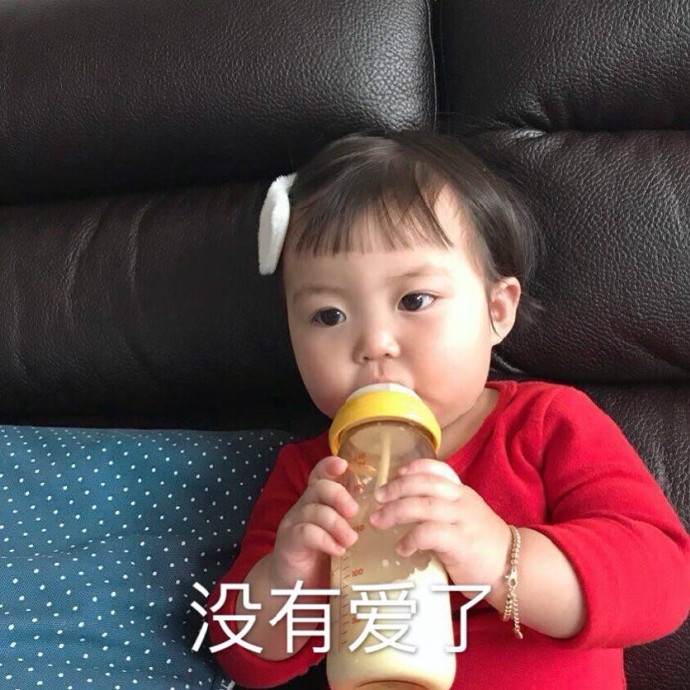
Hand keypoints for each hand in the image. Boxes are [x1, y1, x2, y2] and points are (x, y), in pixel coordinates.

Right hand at [270, 455, 359, 588]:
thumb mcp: (340, 533)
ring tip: (351, 540)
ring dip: (336, 524)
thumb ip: (354, 521)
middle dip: (339, 495)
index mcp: (318, 500)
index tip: (343, 465)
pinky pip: (306, 533)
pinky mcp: (288, 541)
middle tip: (354, 512)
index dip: (330, 466)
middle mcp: (305, 505)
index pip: (321, 474)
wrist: (295, 585)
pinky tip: (337, 550)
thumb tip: (385, 514)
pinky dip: (325, 540)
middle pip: (319, 487)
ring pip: (314, 510)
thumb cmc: (324, 557)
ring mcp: (294, 522)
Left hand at [368, 458, 511, 588]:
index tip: (396, 473)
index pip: (438, 469)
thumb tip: (402, 508)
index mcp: (461, 492)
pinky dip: (411, 539)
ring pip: (423, 506)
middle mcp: (461, 501)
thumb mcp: (465, 517)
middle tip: (377, 498)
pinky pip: (430, 534)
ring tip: (378, 521)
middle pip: (424, 484)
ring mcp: (462, 520)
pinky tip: (402, 549)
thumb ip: (441, 509)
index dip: (415, 468)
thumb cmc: (482, 545)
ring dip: (395, 512)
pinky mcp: (461, 542)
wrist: (512, 568)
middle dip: (396, 488)